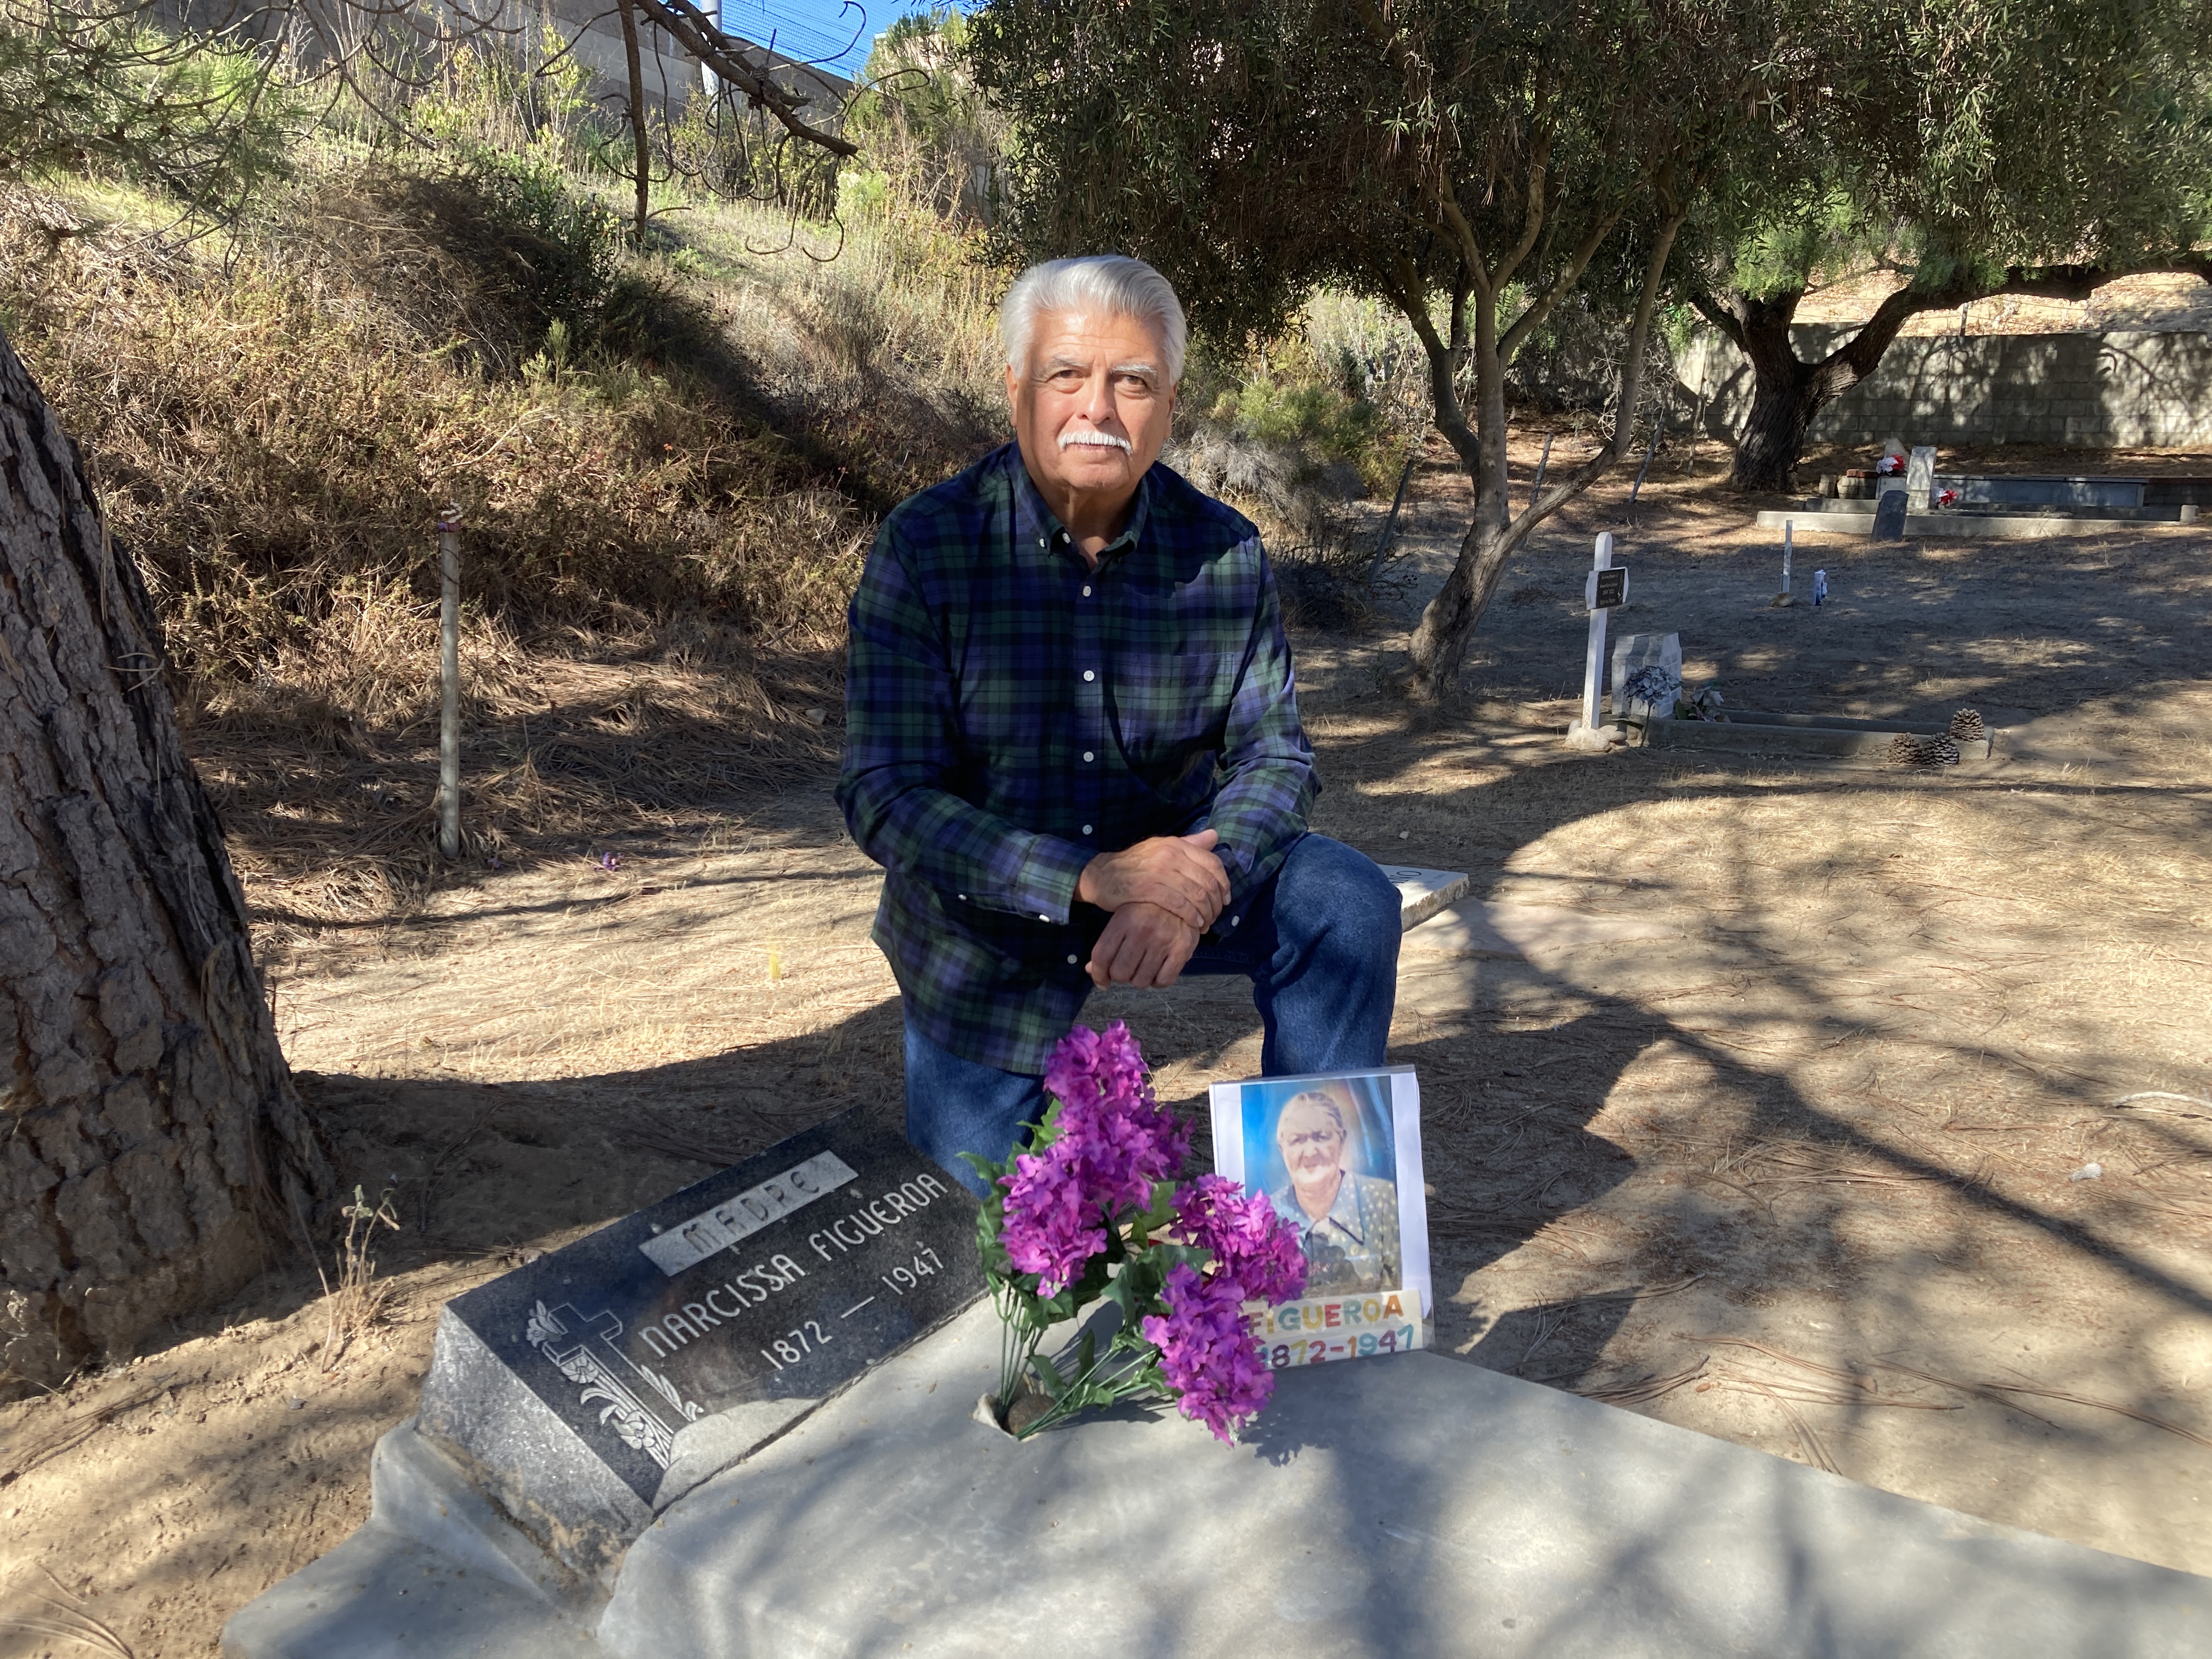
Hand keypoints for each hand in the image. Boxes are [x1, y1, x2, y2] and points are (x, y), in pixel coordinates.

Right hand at [1076, 829, 1227, 932]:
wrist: (1102, 875)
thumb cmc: (1135, 865)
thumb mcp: (1162, 848)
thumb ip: (1189, 843)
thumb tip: (1215, 836)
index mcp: (1176, 844)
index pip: (1212, 863)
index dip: (1224, 884)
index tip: (1226, 900)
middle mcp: (1170, 854)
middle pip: (1207, 881)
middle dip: (1216, 903)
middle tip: (1216, 917)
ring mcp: (1158, 871)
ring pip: (1195, 894)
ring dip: (1205, 913)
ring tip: (1206, 924)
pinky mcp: (1147, 888)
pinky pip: (1178, 904)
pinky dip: (1191, 916)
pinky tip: (1194, 924)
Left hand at [1085, 903, 1201, 989]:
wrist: (1183, 897)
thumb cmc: (1148, 910)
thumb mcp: (1124, 918)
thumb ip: (1107, 944)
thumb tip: (1090, 971)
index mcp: (1124, 920)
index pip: (1102, 956)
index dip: (1098, 975)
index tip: (1102, 982)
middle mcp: (1142, 931)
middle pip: (1120, 973)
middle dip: (1121, 976)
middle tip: (1129, 968)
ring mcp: (1163, 941)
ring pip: (1141, 981)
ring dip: (1140, 979)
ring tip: (1145, 967)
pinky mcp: (1182, 950)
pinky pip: (1164, 981)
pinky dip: (1158, 982)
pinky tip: (1158, 971)